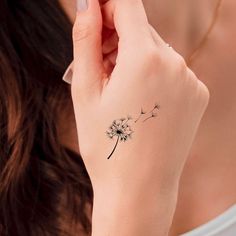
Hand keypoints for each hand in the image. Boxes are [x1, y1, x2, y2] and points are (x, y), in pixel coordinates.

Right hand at [71, 0, 208, 185]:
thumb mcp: (86, 90)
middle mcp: (175, 64)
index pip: (128, 7)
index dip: (109, 6)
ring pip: (157, 52)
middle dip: (118, 39)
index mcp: (145, 58)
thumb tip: (88, 6)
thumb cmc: (107, 143)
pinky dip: (154, 75)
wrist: (139, 188)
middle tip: (100, 65)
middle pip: (142, 31)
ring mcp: (190, 80)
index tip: (96, 17)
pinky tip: (140, 100)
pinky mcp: (197, 95)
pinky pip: (172, 71)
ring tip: (118, 89)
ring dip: (135, 58)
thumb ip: (87, 41)